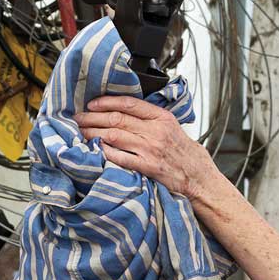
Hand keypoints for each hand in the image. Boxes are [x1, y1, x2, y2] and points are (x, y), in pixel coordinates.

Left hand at [73, 96, 218, 201]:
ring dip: (94, 133)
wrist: (200, 178)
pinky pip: (121, 157)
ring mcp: (151, 149)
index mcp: (162, 118)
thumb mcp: (173, 128)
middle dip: (93, 117)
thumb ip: (152, 119)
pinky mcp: (148, 167)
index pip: (129, 104)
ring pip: (115, 136)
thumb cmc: (185, 154)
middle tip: (78, 117)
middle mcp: (155, 131)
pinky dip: (106, 152)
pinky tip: (95, 149)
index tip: (92, 103)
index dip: (107, 102)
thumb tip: (125, 113)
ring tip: (80, 132)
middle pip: (117, 119)